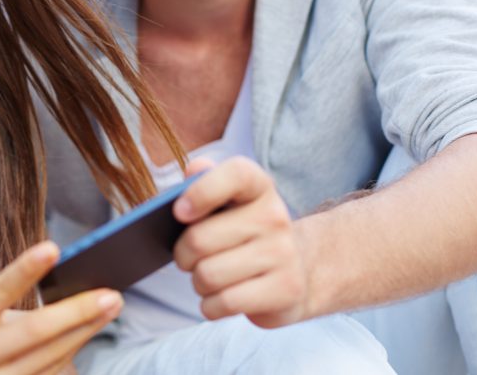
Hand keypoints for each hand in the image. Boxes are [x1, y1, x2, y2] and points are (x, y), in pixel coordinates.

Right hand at [0, 241, 122, 374]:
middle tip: (111, 295)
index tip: (53, 248)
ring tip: (110, 309)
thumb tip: (70, 293)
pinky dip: (70, 355)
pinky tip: (85, 336)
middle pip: (36, 331)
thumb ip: (11, 309)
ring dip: (85, 332)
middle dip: (78, 311)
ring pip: (51, 357)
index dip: (25, 270)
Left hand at [172, 157, 308, 327]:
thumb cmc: (244, 231)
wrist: (297, 269)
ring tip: (208, 277)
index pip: (236, 174)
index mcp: (259, 187)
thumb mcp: (229, 201)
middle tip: (188, 257)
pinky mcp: (285, 290)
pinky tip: (220, 297)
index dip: (202, 191)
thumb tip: (194, 171)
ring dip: (197, 282)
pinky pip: (224, 303)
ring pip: (208, 276)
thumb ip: (205, 180)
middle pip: (199, 240)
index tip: (179, 213)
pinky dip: (211, 305)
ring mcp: (284, 254)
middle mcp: (275, 216)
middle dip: (182, 255)